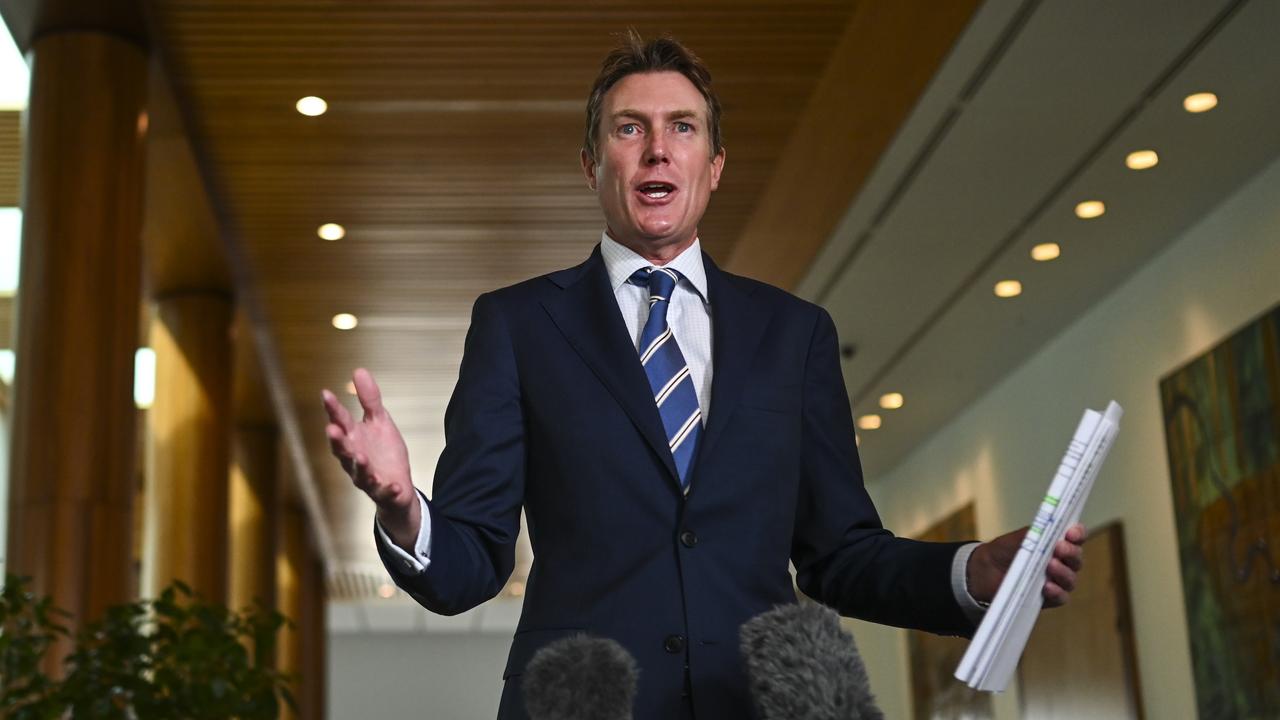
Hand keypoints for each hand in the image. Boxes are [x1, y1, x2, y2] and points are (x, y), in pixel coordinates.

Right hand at [322, 368, 419, 548]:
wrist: (397, 486)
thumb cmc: (382, 452)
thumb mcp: (379, 422)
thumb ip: (369, 400)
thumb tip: (358, 370)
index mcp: (353, 438)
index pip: (340, 421)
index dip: (332, 409)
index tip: (326, 393)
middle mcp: (354, 458)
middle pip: (343, 449)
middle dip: (337, 440)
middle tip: (331, 429)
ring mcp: (367, 477)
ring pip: (359, 472)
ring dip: (360, 465)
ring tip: (362, 457)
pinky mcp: (383, 491)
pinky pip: (384, 491)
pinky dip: (388, 488)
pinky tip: (393, 484)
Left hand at [966, 523, 1084, 607]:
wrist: (987, 570)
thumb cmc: (1006, 550)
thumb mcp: (1020, 537)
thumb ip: (1037, 533)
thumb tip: (1050, 533)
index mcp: (1058, 543)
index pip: (1076, 537)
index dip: (1078, 534)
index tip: (1071, 533)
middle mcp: (1062, 562)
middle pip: (1076, 559)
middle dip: (1071, 552)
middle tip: (1059, 548)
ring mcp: (1057, 581)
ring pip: (1071, 579)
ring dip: (1063, 572)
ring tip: (1050, 566)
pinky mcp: (1050, 598)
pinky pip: (1061, 597)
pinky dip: (1057, 592)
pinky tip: (1047, 587)